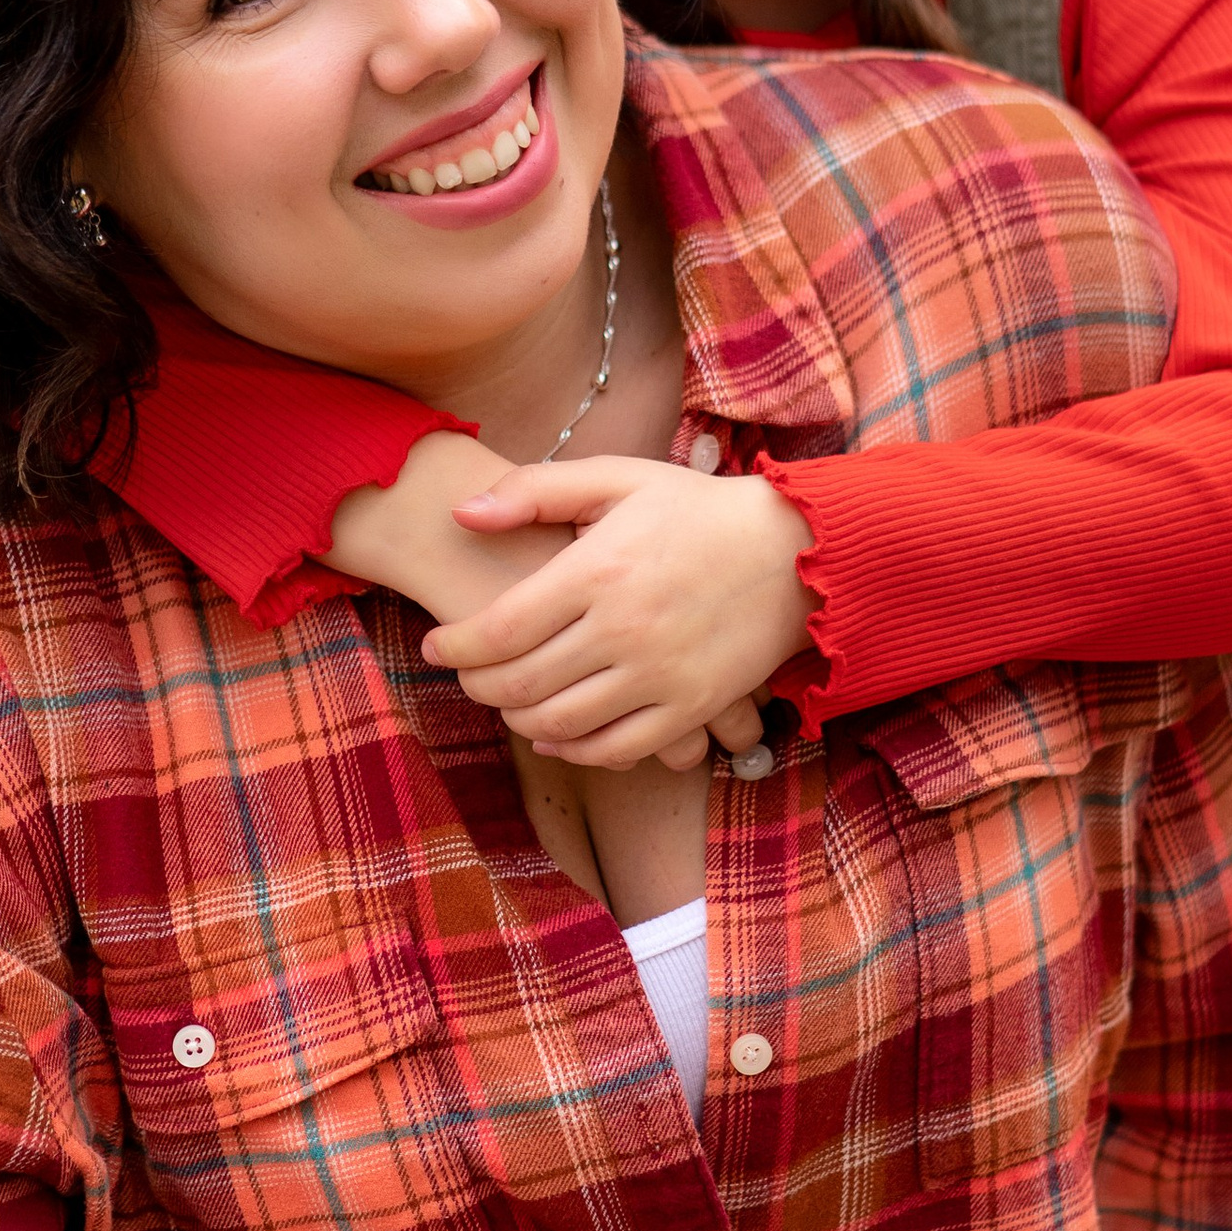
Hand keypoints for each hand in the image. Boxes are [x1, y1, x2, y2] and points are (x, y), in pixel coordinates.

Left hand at [422, 456, 816, 773]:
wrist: (796, 552)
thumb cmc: (696, 510)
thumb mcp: (618, 480)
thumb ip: (535, 491)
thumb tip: (461, 513)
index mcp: (598, 570)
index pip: (498, 629)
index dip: (454, 647)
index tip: (435, 646)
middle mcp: (625, 629)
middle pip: (520, 683)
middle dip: (477, 686)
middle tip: (465, 675)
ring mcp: (660, 676)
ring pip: (559, 723)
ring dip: (517, 718)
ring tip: (506, 698)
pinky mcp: (691, 709)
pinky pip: (615, 750)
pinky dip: (573, 749)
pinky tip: (555, 732)